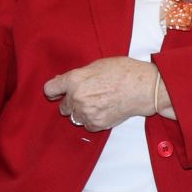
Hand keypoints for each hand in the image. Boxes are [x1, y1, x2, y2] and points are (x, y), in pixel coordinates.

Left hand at [43, 57, 157, 130]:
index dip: (54, 91)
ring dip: (81, 112)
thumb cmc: (123, 71)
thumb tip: (61, 81)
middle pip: (63, 107)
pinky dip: (92, 120)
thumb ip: (77, 75)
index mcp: (74, 80)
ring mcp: (86, 112)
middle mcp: (76, 97)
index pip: (49, 89)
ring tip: (97, 103)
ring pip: (74, 117)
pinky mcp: (96, 124)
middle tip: (87, 96)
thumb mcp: (96, 65)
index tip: (58, 93)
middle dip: (72, 102)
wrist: (142, 88)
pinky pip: (86, 125)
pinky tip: (103, 111)